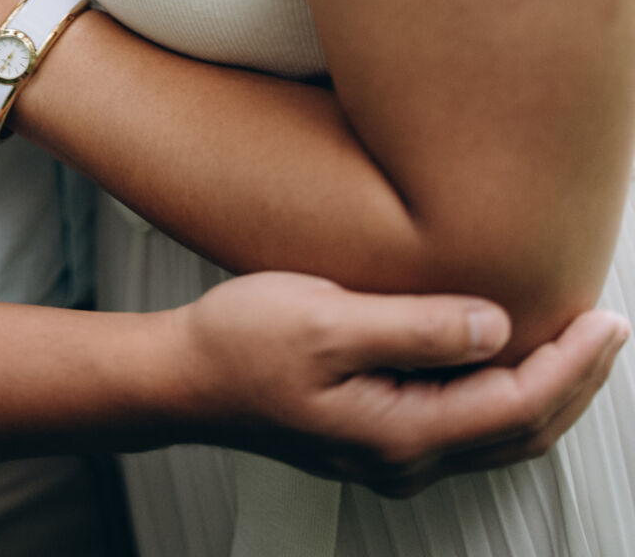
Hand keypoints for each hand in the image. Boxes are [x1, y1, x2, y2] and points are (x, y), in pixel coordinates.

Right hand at [166, 274, 627, 494]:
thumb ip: (414, 327)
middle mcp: (405, 456)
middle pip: (521, 429)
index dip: (572, 363)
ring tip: (576, 342)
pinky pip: (467, 424)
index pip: (517, 403)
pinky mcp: (376, 435)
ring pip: (498, 432)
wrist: (182, 378)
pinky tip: (505, 355)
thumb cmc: (240, 344)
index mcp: (402, 432)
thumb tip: (493, 326)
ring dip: (547, 389)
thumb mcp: (327, 318)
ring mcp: (391, 452)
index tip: (606, 321)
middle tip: (610, 329)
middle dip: (576, 381)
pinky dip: (506, 392)